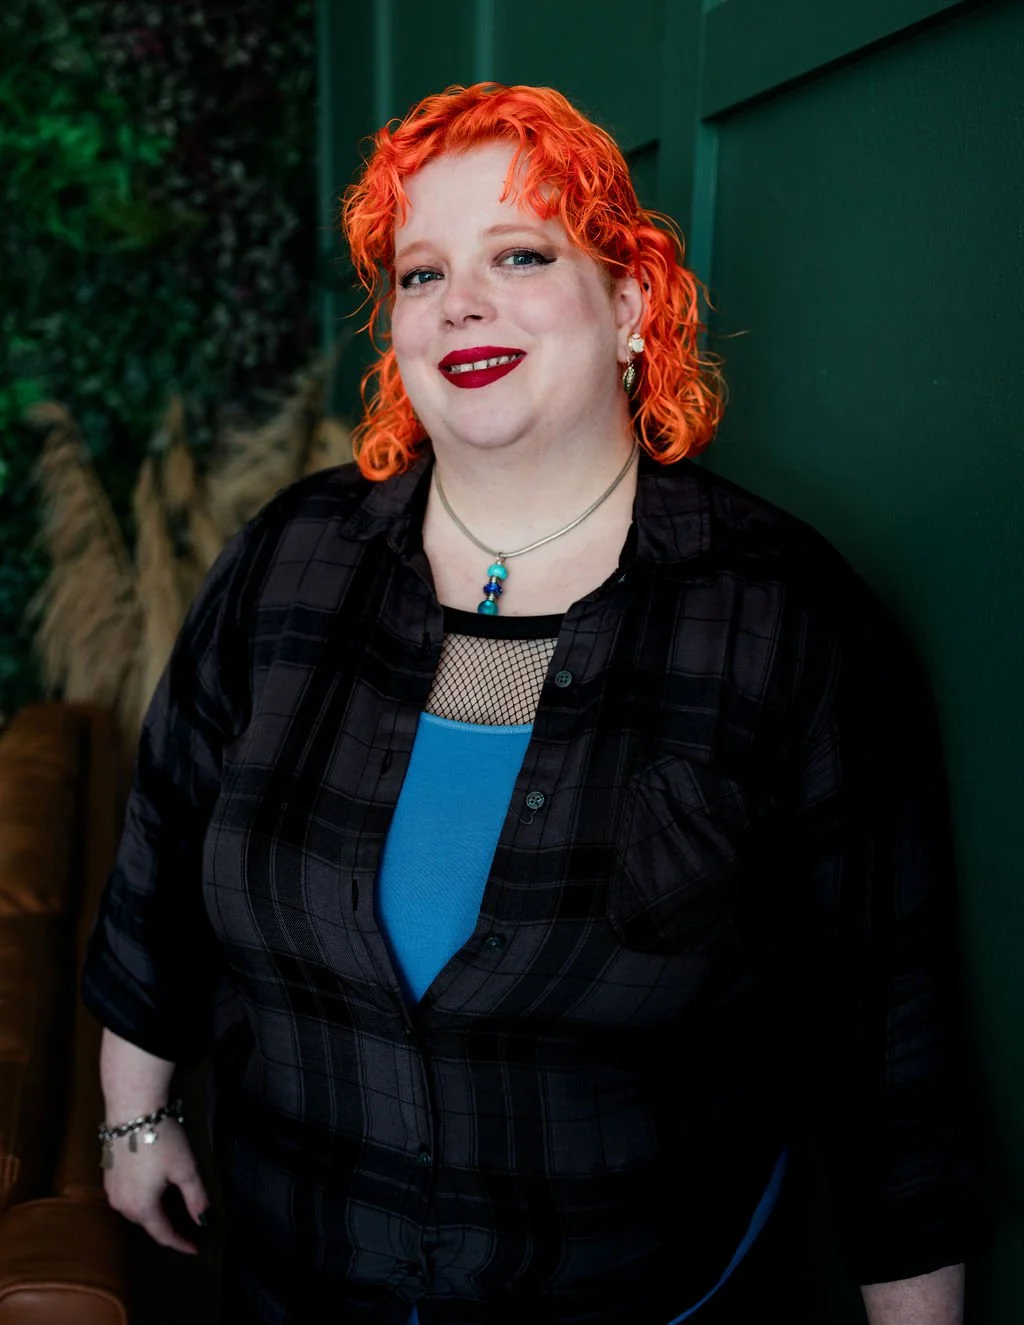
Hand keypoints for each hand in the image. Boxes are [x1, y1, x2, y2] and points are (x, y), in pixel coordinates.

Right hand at [102, 1118, 209, 1254]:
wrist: (132, 1111)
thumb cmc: (161, 1140)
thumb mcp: (185, 1169)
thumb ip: (196, 1198)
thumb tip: (204, 1221)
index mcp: (142, 1207)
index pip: (163, 1234)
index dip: (180, 1243)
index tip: (195, 1248)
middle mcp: (121, 1205)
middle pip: (147, 1223)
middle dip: (165, 1227)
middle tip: (185, 1229)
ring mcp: (111, 1190)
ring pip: (134, 1210)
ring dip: (151, 1212)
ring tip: (168, 1211)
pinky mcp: (107, 1174)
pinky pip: (126, 1196)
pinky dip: (140, 1198)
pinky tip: (149, 1189)